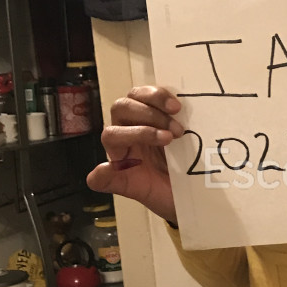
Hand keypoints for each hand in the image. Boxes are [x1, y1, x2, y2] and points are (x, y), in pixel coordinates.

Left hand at [86, 86, 184, 224]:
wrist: (189, 189)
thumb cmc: (162, 192)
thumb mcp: (142, 193)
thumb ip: (114, 183)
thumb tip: (98, 172)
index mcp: (119, 152)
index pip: (112, 134)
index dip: (136, 133)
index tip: (166, 140)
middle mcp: (126, 132)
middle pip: (121, 108)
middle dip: (148, 116)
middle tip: (174, 132)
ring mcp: (142, 119)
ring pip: (134, 95)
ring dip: (156, 100)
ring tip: (177, 112)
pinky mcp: (159, 111)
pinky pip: (153, 93)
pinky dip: (164, 95)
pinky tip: (178, 106)